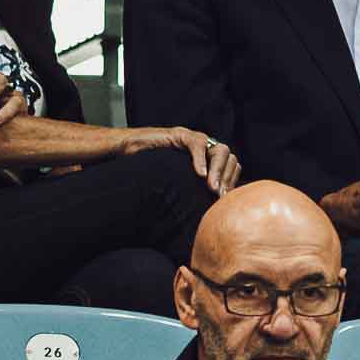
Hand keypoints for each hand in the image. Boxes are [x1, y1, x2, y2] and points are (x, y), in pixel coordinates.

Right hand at [119, 125, 241, 194]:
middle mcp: (204, 149)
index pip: (231, 168)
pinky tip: (200, 173)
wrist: (127, 152)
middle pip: (230, 158)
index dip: (231, 183)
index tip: (223, 202)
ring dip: (218, 170)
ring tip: (211, 188)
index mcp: (207, 162)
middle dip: (227, 179)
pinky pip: (198, 144)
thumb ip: (191, 196)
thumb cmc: (149, 173)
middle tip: (218, 196)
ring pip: (220, 150)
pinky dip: (201, 159)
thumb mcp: (176, 188)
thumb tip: (204, 225)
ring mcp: (194, 140)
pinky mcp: (181, 135)